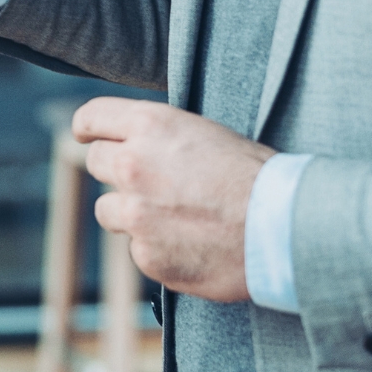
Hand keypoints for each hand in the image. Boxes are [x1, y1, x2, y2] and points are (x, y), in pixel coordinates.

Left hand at [74, 98, 272, 301]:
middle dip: (115, 170)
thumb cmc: (255, 176)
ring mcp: (135, 213)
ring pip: (107, 210)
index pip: (91, 117)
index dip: (88, 127)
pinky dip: (157, 247)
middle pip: (96, 162)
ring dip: (130, 212)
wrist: (284, 228)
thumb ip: (159, 137)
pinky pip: (137, 248)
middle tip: (147, 181)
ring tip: (174, 217)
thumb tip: (134, 142)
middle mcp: (132, 165)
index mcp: (149, 126)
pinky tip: (191, 244)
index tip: (87, 135)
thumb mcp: (204, 134)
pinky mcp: (146, 254)